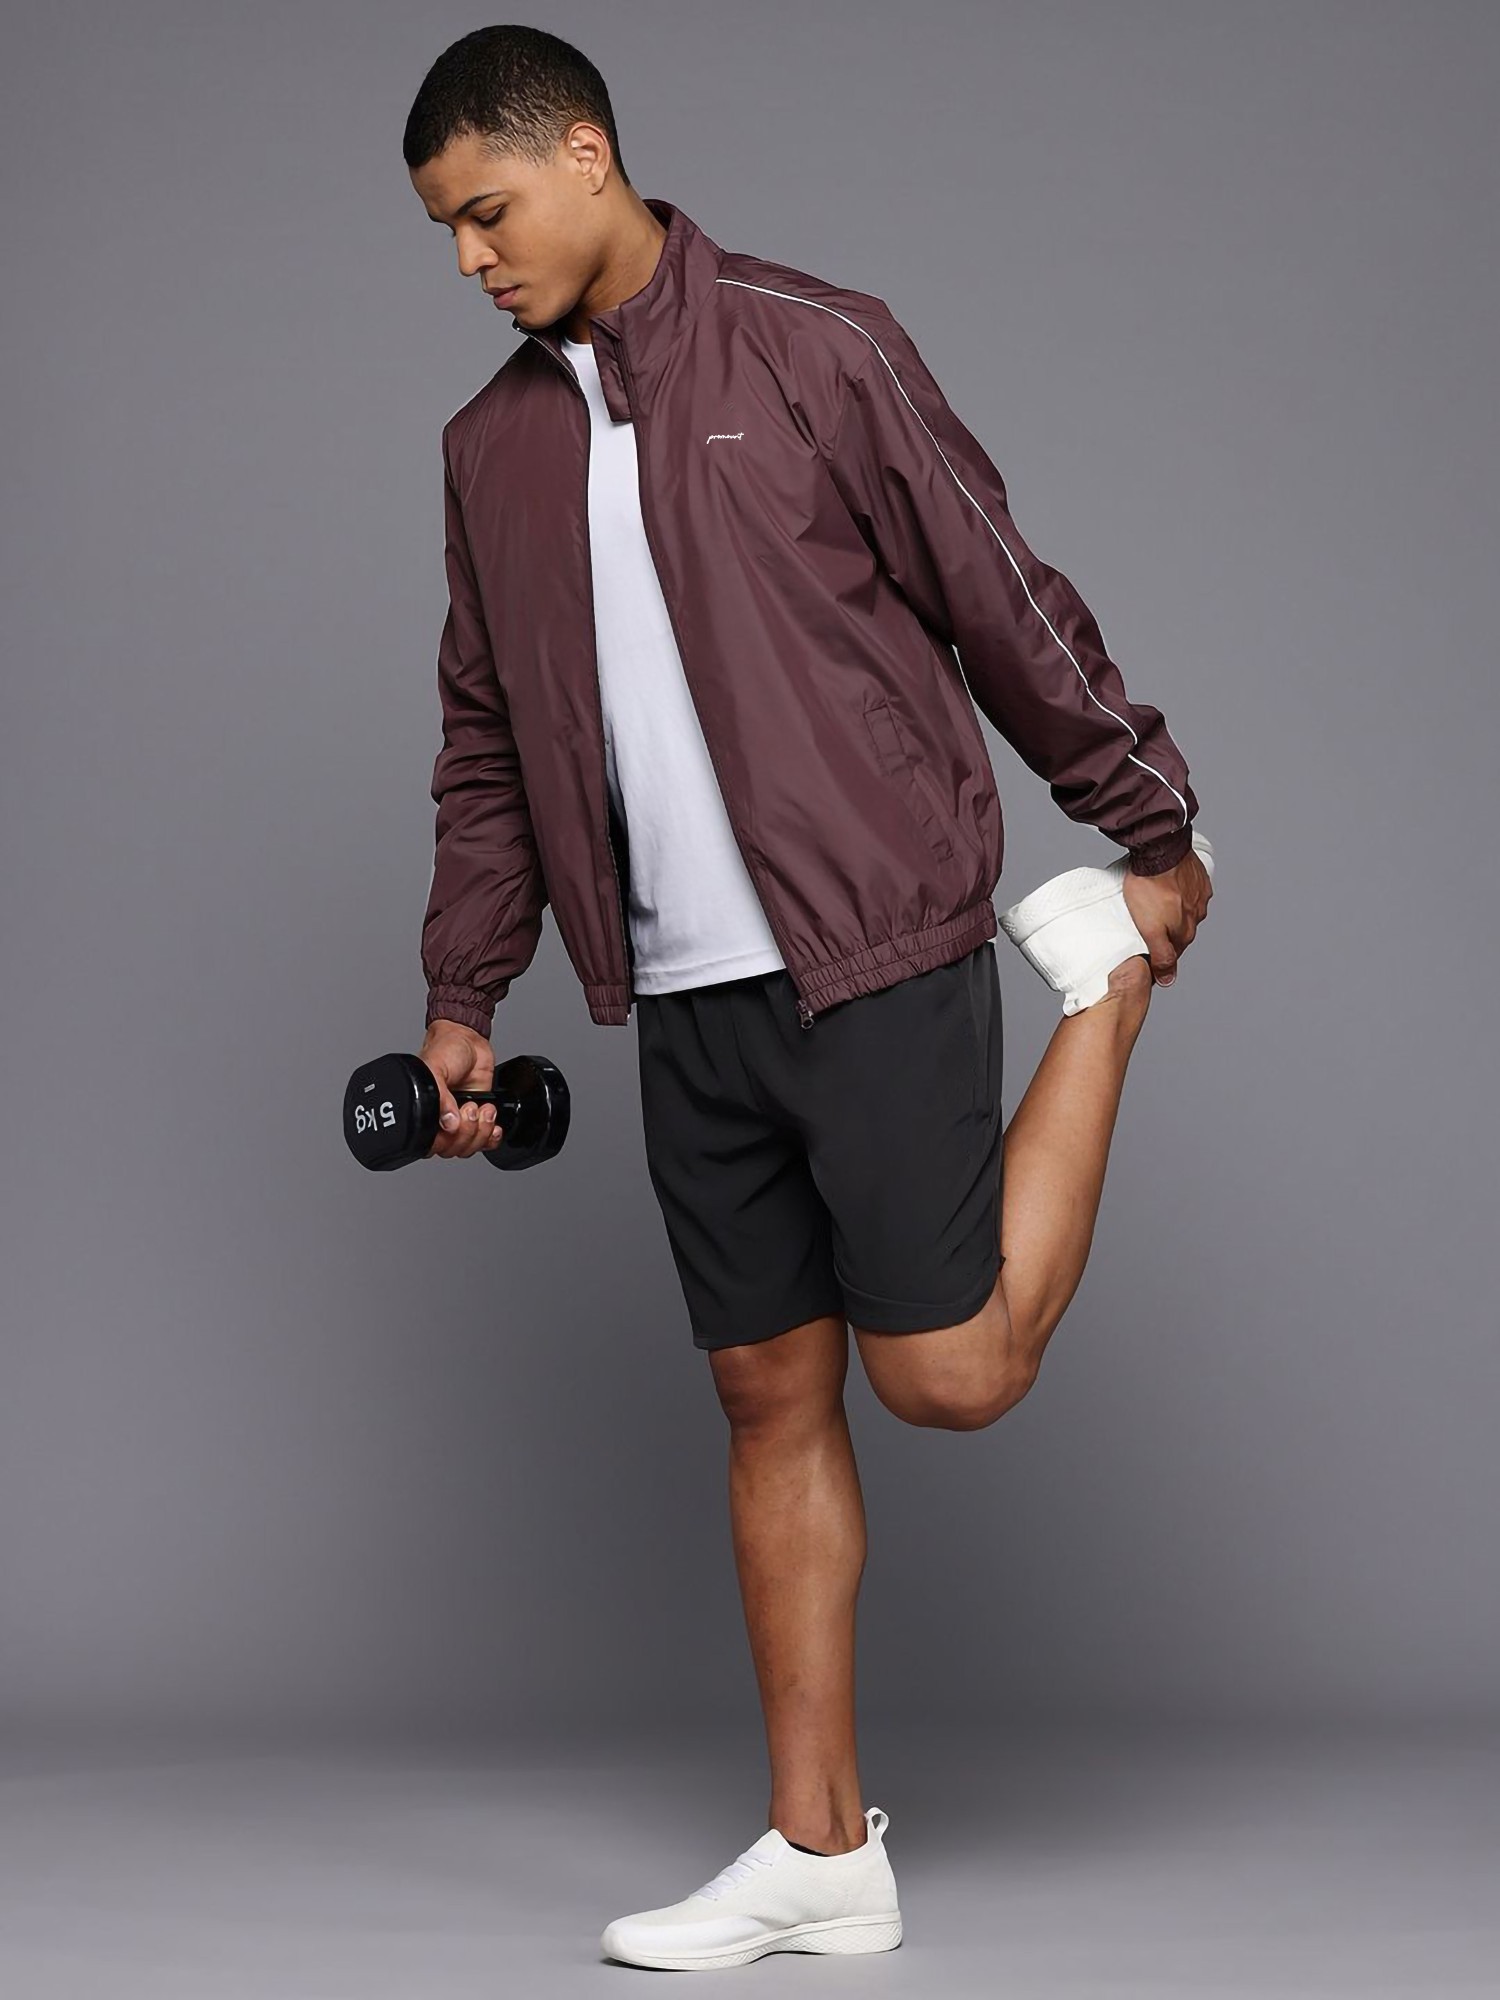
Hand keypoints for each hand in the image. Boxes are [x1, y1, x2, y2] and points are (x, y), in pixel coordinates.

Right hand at [418, 1020, 502, 1157]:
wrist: (469, 1039)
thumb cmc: (445, 1051)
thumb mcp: (433, 1069)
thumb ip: (438, 1097)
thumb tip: (448, 1123)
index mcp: (423, 1114)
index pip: (430, 1146)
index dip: (443, 1142)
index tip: (451, 1125)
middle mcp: (440, 1121)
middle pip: (452, 1150)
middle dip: (466, 1133)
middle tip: (469, 1108)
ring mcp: (461, 1121)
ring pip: (469, 1148)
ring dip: (481, 1132)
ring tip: (483, 1108)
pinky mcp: (480, 1117)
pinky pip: (486, 1142)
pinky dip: (492, 1137)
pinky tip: (493, 1124)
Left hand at [1121, 850, 1212, 987]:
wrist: (1160, 849)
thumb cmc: (1148, 886)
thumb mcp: (1148, 929)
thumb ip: (1161, 955)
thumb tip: (1168, 979)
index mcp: (1185, 930)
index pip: (1174, 951)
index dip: (1159, 950)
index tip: (1148, 944)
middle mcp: (1197, 914)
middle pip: (1180, 930)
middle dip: (1166, 929)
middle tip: (1148, 920)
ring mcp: (1199, 894)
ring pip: (1186, 910)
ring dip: (1174, 908)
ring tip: (1156, 900)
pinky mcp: (1198, 877)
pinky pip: (1190, 889)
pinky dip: (1180, 891)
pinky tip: (1168, 885)